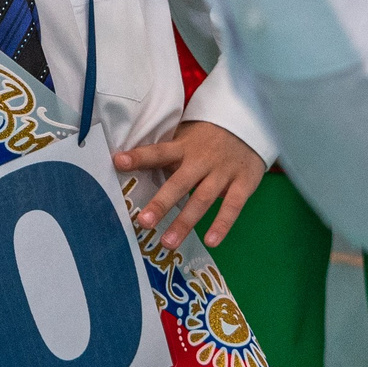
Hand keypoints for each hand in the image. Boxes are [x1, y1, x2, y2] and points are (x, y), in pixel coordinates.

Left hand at [123, 120, 266, 250]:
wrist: (250, 123)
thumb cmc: (208, 137)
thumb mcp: (186, 137)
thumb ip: (167, 154)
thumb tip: (131, 167)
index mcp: (183, 147)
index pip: (158, 151)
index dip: (139, 156)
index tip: (117, 162)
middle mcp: (202, 160)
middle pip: (179, 182)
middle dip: (161, 203)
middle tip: (144, 222)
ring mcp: (223, 172)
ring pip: (203, 199)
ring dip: (185, 222)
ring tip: (168, 243)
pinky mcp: (244, 182)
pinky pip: (233, 206)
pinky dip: (222, 224)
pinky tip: (211, 242)